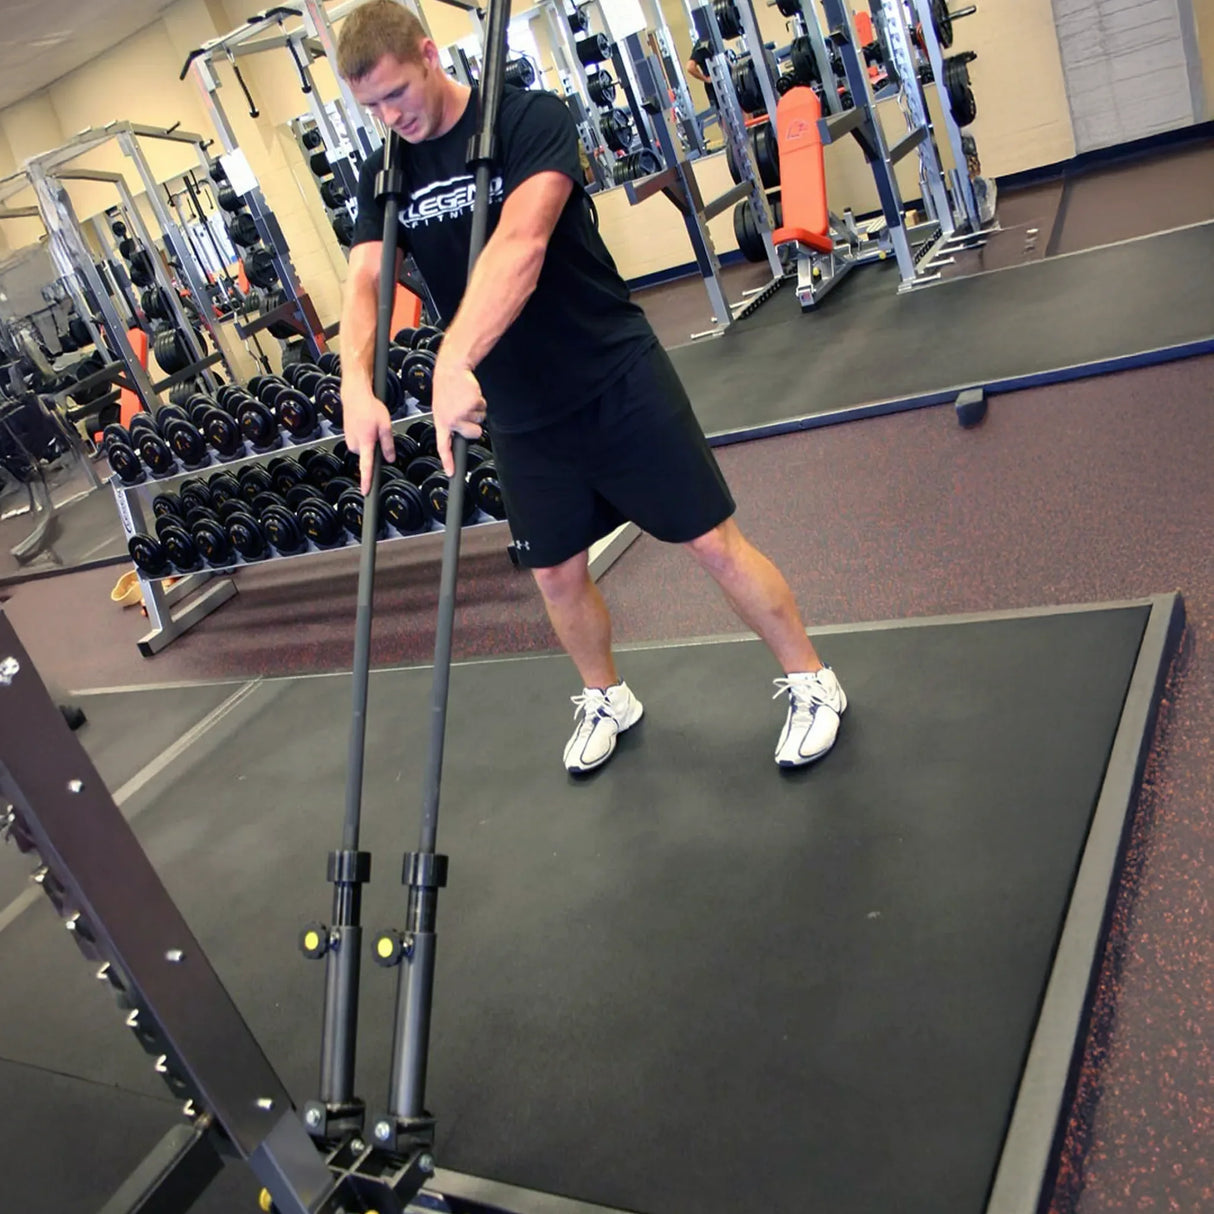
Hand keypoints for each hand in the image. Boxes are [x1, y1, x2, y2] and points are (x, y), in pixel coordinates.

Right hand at [341, 381, 394, 494]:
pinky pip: (359, 443)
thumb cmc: (370, 407)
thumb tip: (390, 459)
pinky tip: (366, 425)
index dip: (367, 480)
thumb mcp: (386, 426)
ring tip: (372, 426)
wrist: (355, 395)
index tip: (366, 492)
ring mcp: (349, 440)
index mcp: (365, 442)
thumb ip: (388, 445)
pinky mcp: (347, 437)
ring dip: (370, 442)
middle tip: (379, 433)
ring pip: (364, 449)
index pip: (366, 466)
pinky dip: (364, 437)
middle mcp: (355, 443)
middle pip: (368, 456)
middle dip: (375, 449)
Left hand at [432, 358, 485, 475]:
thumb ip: (450, 423)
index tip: (451, 472)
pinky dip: (480, 402)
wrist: (452, 370)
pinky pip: (483, 409)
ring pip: (480, 420)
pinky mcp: (473, 405)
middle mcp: (452, 420)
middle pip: (473, 434)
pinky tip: (470, 395)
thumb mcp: (442, 408)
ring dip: (476, 410)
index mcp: (442, 422)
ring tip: (465, 399)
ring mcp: (463, 413)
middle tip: (464, 411)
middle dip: (474, 424)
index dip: (448, 460)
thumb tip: (459, 436)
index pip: (443, 446)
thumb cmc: (447, 389)